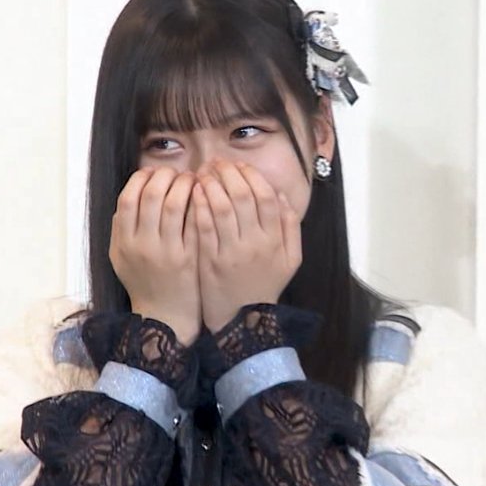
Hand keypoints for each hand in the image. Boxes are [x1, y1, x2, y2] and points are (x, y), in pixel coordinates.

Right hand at [110, 166, 200, 344]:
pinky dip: (199, 203)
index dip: (142, 179)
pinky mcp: (189, 258)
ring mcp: (167, 251)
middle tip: (176, 173)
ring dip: (185, 184)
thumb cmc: (144, 284)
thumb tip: (129, 196)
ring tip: (192, 180)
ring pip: (175, 203)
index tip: (154, 174)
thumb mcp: (121, 258)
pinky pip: (194, 221)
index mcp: (124, 242)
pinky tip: (205, 197)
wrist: (165, 318)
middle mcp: (143, 245)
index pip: (129, 196)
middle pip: (152, 194)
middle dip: (166, 176)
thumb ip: (120, 229)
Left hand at [192, 159, 302, 333]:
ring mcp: (232, 253)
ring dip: (211, 184)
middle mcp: (256, 244)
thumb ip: (290, 226)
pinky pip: (204, 226)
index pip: (266, 196)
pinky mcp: (210, 262)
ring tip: (203, 173)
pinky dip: (200, 205)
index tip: (238, 165)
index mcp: (275, 240)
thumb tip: (281, 194)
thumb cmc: (264, 287)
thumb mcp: (290, 259)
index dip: (251, 175)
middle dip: (228, 173)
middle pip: (243, 195)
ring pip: (222, 207)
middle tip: (217, 163)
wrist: (242, 323)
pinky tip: (195, 192)